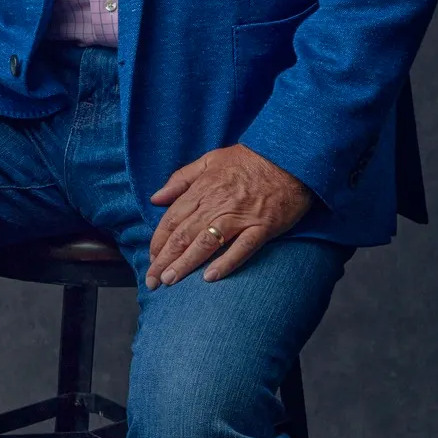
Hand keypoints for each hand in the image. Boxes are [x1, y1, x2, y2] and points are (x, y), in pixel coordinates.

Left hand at [145, 144, 312, 288]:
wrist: (287, 157)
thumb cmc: (248, 159)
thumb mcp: (209, 159)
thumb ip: (181, 179)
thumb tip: (156, 198)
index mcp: (203, 188)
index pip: (173, 218)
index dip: (159, 240)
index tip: (150, 257)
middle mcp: (217, 204)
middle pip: (184, 234)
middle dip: (164, 259)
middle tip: (151, 280)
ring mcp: (240, 217)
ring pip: (206, 243)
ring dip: (186, 264)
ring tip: (169, 281)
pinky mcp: (262, 227)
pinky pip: (242, 248)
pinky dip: (226, 263)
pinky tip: (210, 277)